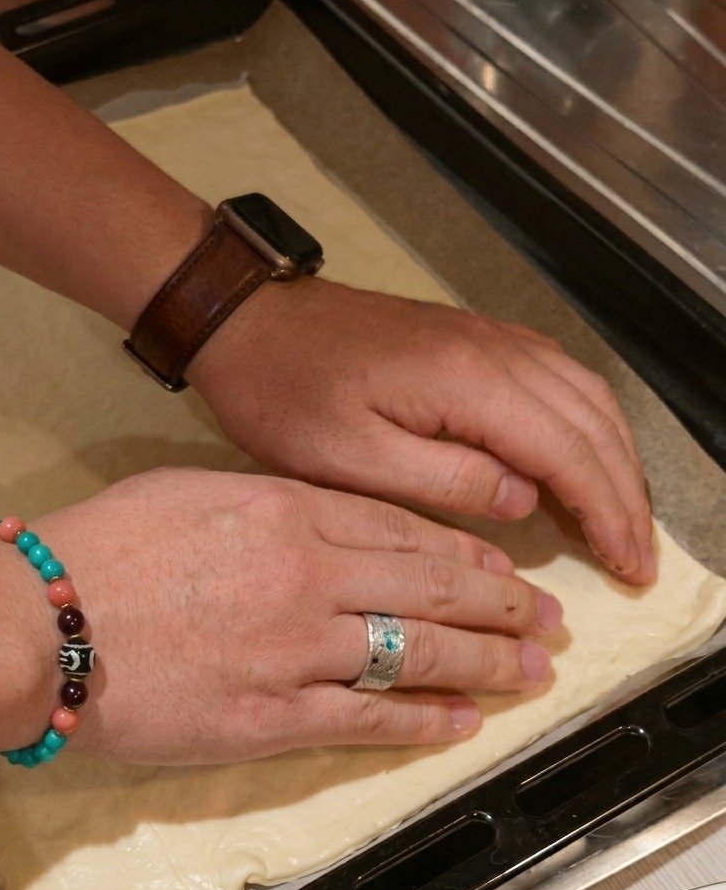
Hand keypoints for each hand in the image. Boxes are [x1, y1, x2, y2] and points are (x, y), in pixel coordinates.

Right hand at [34, 468, 561, 763]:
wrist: (41, 618)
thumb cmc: (103, 545)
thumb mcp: (194, 489)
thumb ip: (271, 502)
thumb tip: (322, 518)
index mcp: (288, 509)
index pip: (405, 531)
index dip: (467, 554)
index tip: (504, 567)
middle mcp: (309, 575)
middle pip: (432, 589)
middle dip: (502, 606)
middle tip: (547, 620)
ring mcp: (297, 648)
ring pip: (418, 655)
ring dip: (484, 664)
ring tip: (530, 673)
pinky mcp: (272, 717)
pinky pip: (368, 720)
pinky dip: (423, 722)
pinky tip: (463, 722)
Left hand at [187, 278, 654, 585]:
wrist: (250, 321)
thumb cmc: (286, 393)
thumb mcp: (352, 458)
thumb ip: (445, 481)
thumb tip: (525, 500)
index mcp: (470, 381)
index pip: (569, 452)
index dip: (608, 513)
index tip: (630, 568)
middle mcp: (495, 349)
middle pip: (592, 421)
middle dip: (626, 493)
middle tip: (639, 557)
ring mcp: (488, 336)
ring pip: (584, 394)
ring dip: (614, 457)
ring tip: (622, 518)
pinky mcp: (472, 337)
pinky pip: (556, 378)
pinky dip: (585, 423)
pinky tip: (581, 455)